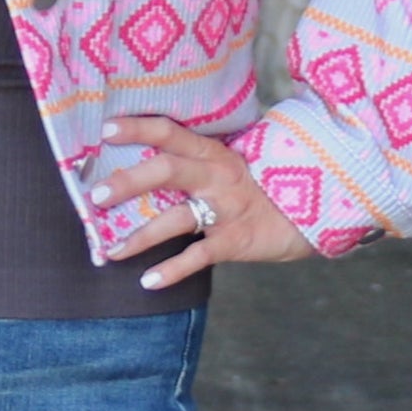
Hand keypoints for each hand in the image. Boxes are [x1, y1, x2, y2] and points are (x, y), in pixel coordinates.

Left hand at [94, 116, 314, 288]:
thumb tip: (138, 158)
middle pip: (167, 170)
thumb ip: (190, 160)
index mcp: (212, 152)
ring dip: (140, 236)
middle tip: (96, 196)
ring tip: (109, 251)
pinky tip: (147, 282)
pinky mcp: (235, 241)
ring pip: (176, 218)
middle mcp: (216, 176)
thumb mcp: (227, 163)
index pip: (171, 132)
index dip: (138, 128)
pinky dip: (172, 271)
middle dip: (128, 182)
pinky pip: (199, 256)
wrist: (315, 208)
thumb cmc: (256, 184)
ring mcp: (226, 209)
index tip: (105, 128)